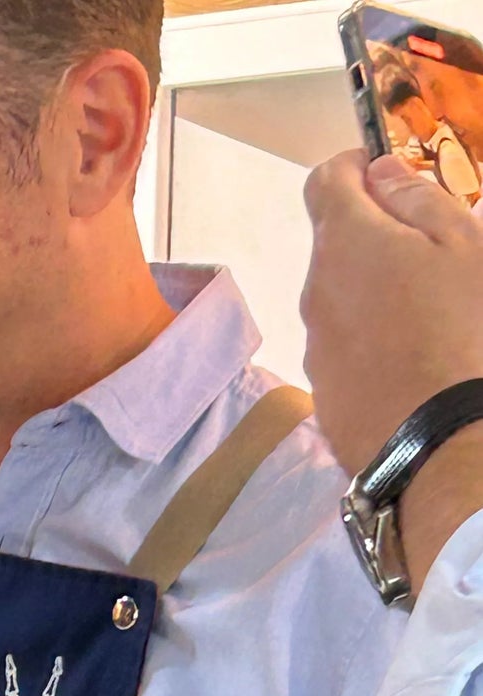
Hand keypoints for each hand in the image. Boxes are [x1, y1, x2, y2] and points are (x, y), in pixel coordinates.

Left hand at [302, 153, 482, 588]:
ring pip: (339, 299)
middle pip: (334, 245)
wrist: (442, 443)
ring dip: (371, 292)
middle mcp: (315, 291)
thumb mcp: (461, 244)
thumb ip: (416, 199)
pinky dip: (369, 341)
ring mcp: (314, 347)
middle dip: (373, 236)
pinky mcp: (323, 393)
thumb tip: (379, 173)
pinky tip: (409, 360)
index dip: (354, 169)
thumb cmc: (463, 330)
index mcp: (345, 243)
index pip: (324, 182)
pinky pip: (343, 349)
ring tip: (426, 314)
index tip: (388, 175)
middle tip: (428, 252)